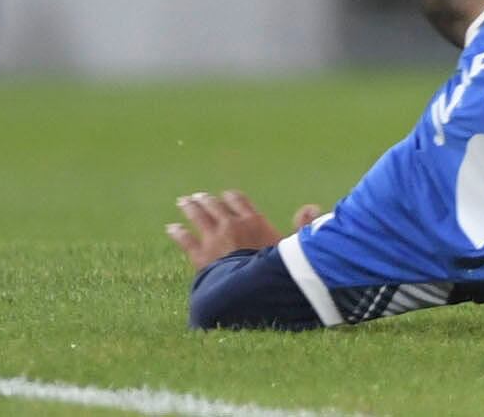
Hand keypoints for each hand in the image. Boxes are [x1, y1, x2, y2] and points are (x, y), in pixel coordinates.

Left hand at [165, 190, 318, 270]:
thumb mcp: (296, 247)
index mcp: (255, 220)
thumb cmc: (277, 270)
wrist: (252, 288)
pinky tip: (171, 228)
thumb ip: (302, 225)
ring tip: (184, 202)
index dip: (231, 197)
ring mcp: (214, 238)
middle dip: (206, 200)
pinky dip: (178, 232)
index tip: (226, 195)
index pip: (239, 201)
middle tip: (198, 196)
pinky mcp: (200, 255)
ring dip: (191, 208)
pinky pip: (185, 240)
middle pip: (216, 206)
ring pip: (199, 217)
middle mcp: (232, 224)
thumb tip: (312, 206)